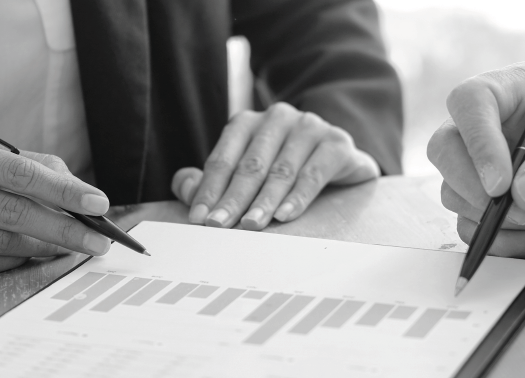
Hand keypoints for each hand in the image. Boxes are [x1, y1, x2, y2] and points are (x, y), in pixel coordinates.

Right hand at [0, 132, 112, 275]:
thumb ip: (21, 164)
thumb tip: (74, 187)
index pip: (20, 173)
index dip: (64, 190)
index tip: (98, 203)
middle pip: (15, 214)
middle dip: (65, 230)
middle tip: (98, 241)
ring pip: (1, 243)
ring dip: (44, 247)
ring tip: (70, 245)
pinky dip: (13, 260)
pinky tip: (32, 253)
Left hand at [171, 102, 379, 229]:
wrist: (339, 158)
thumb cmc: (284, 168)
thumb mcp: (246, 172)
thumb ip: (211, 180)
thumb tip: (185, 187)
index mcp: (247, 123)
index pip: (223, 159)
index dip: (209, 190)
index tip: (199, 220)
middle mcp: (277, 118)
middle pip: (250, 165)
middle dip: (233, 199)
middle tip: (220, 226)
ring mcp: (309, 127)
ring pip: (281, 170)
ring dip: (264, 201)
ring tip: (251, 225)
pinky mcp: (336, 142)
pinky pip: (314, 173)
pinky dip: (299, 197)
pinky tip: (285, 216)